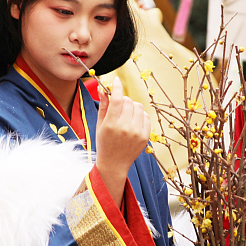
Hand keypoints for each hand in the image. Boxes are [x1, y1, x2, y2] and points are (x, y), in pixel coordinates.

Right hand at [95, 76, 149, 205]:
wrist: (114, 164)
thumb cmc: (104, 143)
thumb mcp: (99, 125)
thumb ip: (103, 106)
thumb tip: (104, 89)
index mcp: (111, 125)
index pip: (117, 99)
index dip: (117, 87)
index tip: (116, 80)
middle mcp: (125, 128)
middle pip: (128, 101)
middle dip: (123, 100)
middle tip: (119, 107)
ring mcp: (136, 132)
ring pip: (138, 106)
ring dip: (132, 107)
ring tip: (126, 116)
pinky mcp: (145, 136)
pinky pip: (145, 116)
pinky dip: (140, 116)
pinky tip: (133, 122)